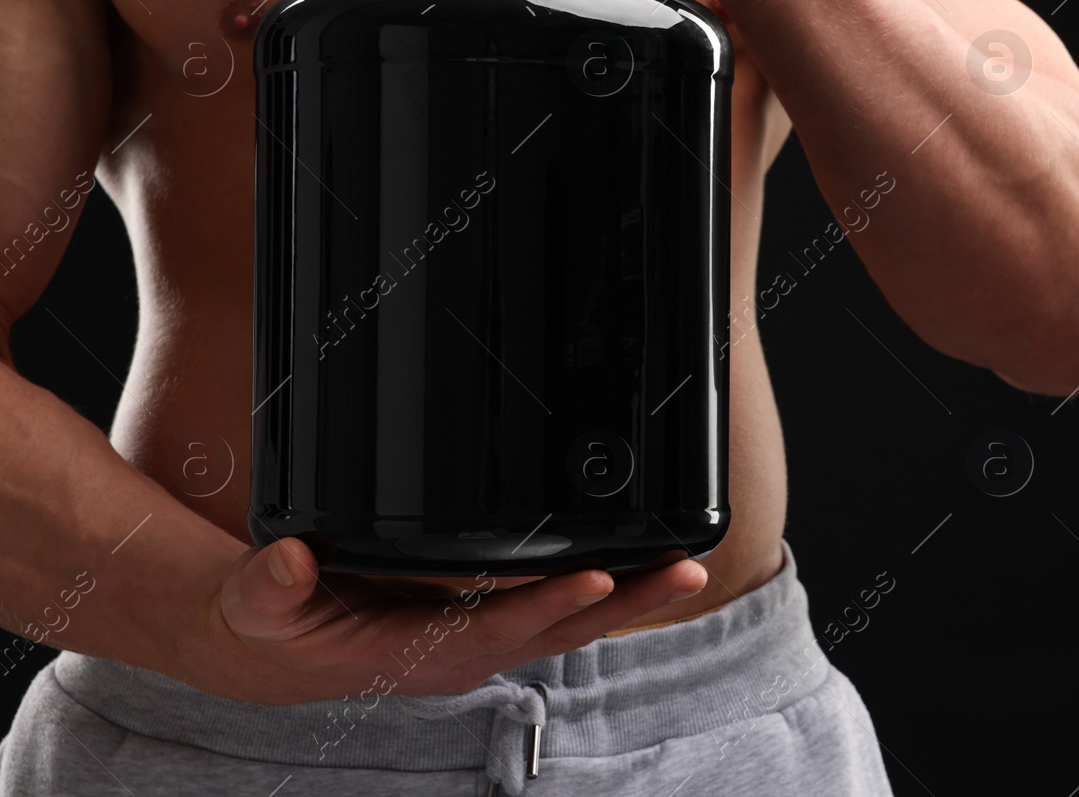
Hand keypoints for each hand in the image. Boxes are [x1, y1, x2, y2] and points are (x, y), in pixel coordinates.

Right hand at [193, 537, 705, 703]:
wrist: (278, 650)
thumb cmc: (277, 627)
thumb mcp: (257, 604)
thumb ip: (270, 586)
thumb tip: (291, 562)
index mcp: (418, 653)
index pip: (498, 629)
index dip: (548, 604)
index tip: (596, 576)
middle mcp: (464, 651)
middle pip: (559, 628)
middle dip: (625, 601)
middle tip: (685, 568)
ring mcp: (482, 638)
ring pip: (568, 619)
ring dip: (628, 594)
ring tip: (685, 563)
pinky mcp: (488, 621)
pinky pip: (554, 605)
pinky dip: (600, 586)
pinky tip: (636, 563)